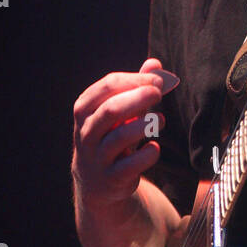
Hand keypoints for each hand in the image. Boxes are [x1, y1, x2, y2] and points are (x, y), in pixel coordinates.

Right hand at [72, 58, 178, 208]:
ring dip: (145, 125)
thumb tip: (156, 64)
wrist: (97, 182)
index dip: (136, 79)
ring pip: (119, 137)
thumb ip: (136, 87)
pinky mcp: (111, 178)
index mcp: (85, 109)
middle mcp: (86, 132)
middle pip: (111, 110)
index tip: (159, 80)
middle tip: (159, 93)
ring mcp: (97, 157)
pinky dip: (147, 154)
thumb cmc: (111, 136)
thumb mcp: (119, 111)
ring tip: (160, 120)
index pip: (108, 85)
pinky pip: (130, 165)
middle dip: (138, 98)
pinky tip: (154, 147)